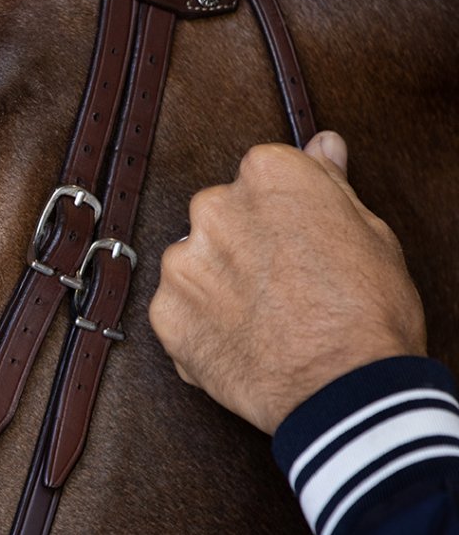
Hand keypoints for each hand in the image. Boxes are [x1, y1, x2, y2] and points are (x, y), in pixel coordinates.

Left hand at [148, 131, 426, 433]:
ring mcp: (182, 263)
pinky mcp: (164, 313)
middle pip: (220, 216)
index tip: (297, 241)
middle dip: (242, 244)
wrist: (341, 390)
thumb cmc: (368, 311)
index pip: (260, 176)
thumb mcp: (370, 232)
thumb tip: (322, 143)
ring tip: (260, 321)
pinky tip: (238, 343)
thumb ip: (330, 183)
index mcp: (266, 175)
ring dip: (216, 285)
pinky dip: (199, 326)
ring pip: (194, 263)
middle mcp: (213, 208)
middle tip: (281, 286)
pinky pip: (177, 310)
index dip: (282, 214)